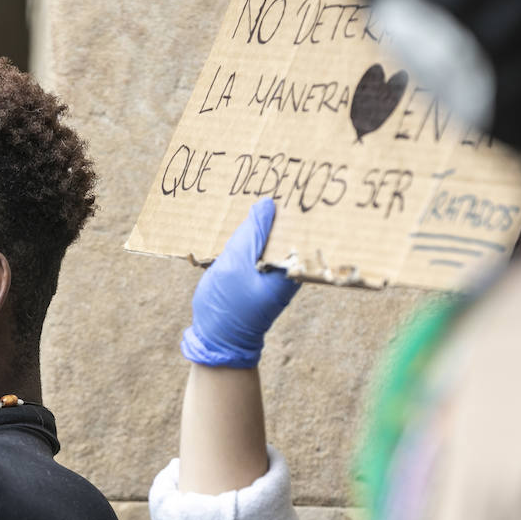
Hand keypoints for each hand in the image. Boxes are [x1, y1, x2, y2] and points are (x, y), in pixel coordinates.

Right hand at [181, 197, 300, 367]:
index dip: (299, 206)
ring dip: (264, 221)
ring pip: (274, 238)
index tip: (296, 180)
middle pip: (290, 230)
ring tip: (259, 194)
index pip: (302, 229)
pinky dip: (253, 236)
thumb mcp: (234, 264)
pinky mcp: (261, 274)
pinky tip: (245, 220)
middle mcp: (289, 269)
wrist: (218, 341)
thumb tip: (268, 205)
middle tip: (276, 178)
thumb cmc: (228, 307)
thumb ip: (250, 234)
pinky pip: (261, 248)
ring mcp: (275, 273)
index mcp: (290, 269)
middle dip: (282, 209)